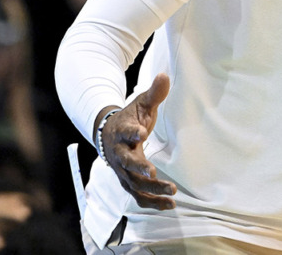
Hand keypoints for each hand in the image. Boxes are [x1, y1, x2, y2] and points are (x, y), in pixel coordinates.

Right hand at [101, 73, 176, 209]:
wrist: (109, 135)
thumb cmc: (130, 118)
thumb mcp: (141, 103)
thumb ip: (154, 93)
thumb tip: (164, 75)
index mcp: (122, 131)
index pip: (125, 131)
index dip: (131, 131)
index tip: (141, 131)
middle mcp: (119, 153)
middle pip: (127, 162)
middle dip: (139, 168)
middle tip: (153, 172)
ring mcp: (122, 170)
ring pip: (134, 184)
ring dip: (152, 190)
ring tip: (172, 193)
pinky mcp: (128, 182)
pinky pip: (138, 196)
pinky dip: (152, 202)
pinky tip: (169, 206)